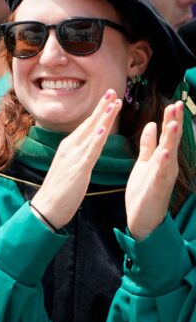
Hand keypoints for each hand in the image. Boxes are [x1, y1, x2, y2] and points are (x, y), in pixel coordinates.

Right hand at [30, 90, 121, 229]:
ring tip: (113, 103)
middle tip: (112, 90)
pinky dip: (96, 139)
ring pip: (92, 133)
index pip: (86, 125)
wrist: (46, 206)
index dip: (98, 111)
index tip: (108, 98)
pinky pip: (89, 151)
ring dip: (103, 117)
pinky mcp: (77, 168)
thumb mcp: (69, 167)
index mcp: (68, 147)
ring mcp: (73, 156)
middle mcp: (70, 147)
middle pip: (89, 123)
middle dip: (102, 107)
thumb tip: (87, 147)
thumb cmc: (59, 190)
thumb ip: (78, 155)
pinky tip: (102, 129)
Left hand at [126, 102, 182, 240]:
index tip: (173, 102)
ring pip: (169, 154)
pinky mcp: (157, 188)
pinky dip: (163, 163)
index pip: (167, 135)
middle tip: (178, 104)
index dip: (170, 119)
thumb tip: (152, 125)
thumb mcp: (145, 163)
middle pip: (172, 141)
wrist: (143, 219)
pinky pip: (160, 174)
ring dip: (171, 139)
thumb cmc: (144, 190)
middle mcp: (167, 165)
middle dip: (174, 123)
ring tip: (173, 123)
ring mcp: (164, 176)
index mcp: (162, 158)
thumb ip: (148, 145)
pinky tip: (164, 153)